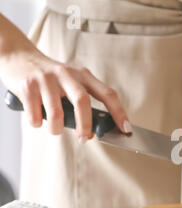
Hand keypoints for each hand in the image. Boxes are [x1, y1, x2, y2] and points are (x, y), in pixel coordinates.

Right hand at [0, 47, 130, 142]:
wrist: (18, 57)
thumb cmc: (51, 77)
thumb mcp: (71, 82)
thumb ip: (82, 102)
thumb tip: (93, 131)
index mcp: (83, 75)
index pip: (107, 94)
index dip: (119, 112)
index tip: (126, 128)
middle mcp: (67, 74)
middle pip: (82, 101)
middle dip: (85, 125)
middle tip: (85, 139)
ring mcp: (46, 79)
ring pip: (56, 112)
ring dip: (57, 128)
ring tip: (55, 130)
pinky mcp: (28, 85)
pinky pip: (35, 114)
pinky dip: (37, 123)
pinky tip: (37, 120)